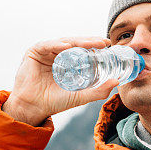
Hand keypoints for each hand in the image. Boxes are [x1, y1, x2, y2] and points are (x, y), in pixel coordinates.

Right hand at [2, 37, 118, 125]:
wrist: (34, 108)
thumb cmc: (55, 102)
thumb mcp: (80, 96)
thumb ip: (98, 91)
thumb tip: (117, 82)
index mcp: (67, 62)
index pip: (82, 50)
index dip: (95, 46)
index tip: (108, 45)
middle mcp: (57, 55)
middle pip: (75, 44)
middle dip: (90, 42)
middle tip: (103, 42)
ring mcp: (45, 52)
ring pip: (63, 42)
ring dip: (77, 42)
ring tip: (90, 43)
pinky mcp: (34, 52)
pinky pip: (46, 45)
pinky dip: (56, 44)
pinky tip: (66, 45)